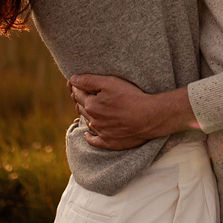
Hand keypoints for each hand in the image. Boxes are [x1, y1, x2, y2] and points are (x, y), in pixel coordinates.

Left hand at [68, 74, 195, 149]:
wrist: (149, 117)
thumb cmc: (131, 97)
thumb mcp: (110, 83)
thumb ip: (89, 80)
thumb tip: (72, 79)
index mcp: (91, 105)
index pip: (77, 94)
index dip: (75, 87)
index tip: (75, 83)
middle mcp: (93, 120)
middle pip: (81, 108)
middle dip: (80, 100)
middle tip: (81, 93)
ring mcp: (101, 132)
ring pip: (88, 122)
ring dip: (85, 115)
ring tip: (87, 109)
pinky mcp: (110, 142)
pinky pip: (94, 141)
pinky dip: (89, 137)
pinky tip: (87, 134)